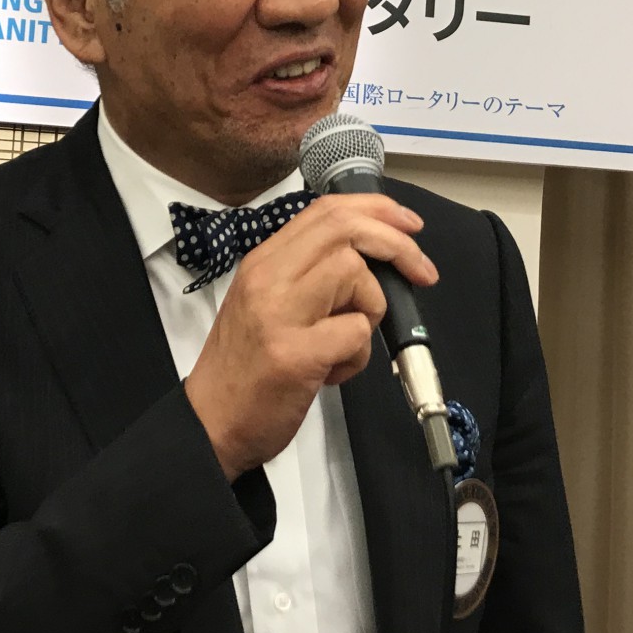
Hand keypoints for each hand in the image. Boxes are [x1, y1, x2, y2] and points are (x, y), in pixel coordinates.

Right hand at [185, 194, 438, 480]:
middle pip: (346, 230)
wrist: (210, 422)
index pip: (327, 211)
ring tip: (344, 344)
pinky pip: (357, 333)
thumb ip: (307, 273)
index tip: (410, 226)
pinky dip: (358, 356)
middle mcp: (268, 278)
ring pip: (356, 275)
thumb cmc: (245, 367)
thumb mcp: (265, 302)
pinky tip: (332, 374)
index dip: (377, 211)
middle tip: (422, 271)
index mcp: (263, 262)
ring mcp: (280, 314)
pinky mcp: (296, 355)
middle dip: (397, 245)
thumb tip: (370, 257)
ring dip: (371, 310)